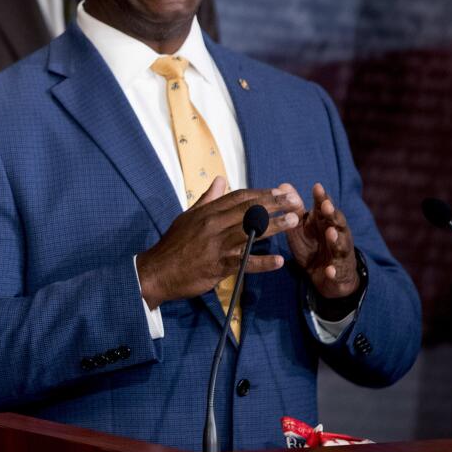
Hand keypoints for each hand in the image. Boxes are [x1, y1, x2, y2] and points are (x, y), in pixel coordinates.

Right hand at [136, 177, 296, 305]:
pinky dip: (262, 262)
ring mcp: (215, 245)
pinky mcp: (217, 266)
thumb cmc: (174, 245)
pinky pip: (244, 263)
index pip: (240, 197)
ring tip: (294, 221)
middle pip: (249, 210)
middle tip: (295, 200)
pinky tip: (279, 261)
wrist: (156, 271)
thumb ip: (208, 199)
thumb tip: (221, 179)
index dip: (263, 193)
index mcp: (207, 212)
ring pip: (250, 232)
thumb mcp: (188, 217)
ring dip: (274, 226)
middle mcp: (213, 225)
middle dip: (274, 204)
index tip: (281, 190)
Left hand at [286, 182, 359, 299]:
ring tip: (331, 233)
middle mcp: (337, 234)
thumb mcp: (300, 229)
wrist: (327, 276)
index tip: (317, 187)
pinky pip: (337, 272)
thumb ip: (294, 210)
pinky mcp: (338, 272)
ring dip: (336, 239)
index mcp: (325, 223)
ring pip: (341, 245)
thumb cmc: (313, 247)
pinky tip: (330, 270)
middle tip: (326, 206)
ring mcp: (340, 253)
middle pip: (337, 222)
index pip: (324, 207)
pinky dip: (334, 271)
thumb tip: (283, 185)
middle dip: (332, 214)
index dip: (321, 197)